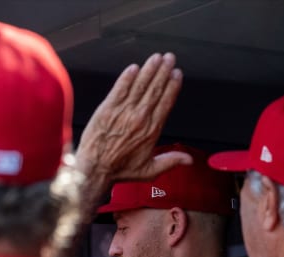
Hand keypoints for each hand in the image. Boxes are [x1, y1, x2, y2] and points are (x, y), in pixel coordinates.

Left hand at [75, 53, 190, 195]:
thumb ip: (170, 161)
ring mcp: (123, 112)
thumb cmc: (119, 170)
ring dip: (149, 70)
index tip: (177, 74)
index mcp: (151, 130)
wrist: (93, 170)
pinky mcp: (107, 109)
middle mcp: (140, 118)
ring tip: (156, 58)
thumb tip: (189, 160)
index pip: (166, 102)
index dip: (173, 86)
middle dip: (163, 71)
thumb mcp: (149, 170)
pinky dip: (126, 78)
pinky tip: (133, 68)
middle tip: (169, 58)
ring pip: (139, 86)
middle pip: (155, 89)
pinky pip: (119, 89)